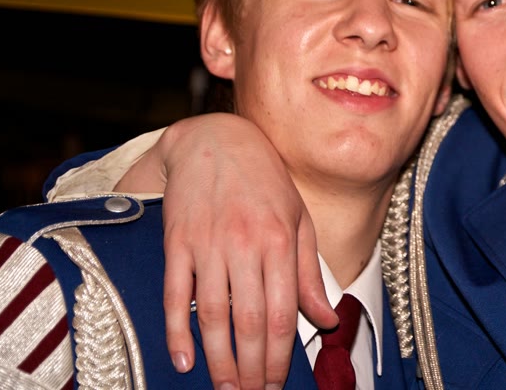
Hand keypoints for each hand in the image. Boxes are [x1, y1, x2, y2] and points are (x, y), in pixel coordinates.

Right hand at [116, 113, 336, 388]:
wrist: (216, 140)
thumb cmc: (265, 181)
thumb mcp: (299, 220)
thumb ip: (310, 273)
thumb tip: (330, 319)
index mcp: (280, 241)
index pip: (283, 313)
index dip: (280, 355)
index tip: (277, 382)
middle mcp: (246, 245)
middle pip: (249, 321)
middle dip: (251, 367)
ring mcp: (209, 243)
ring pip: (213, 314)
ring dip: (218, 358)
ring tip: (225, 387)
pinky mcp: (177, 241)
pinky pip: (175, 294)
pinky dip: (177, 330)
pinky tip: (184, 359)